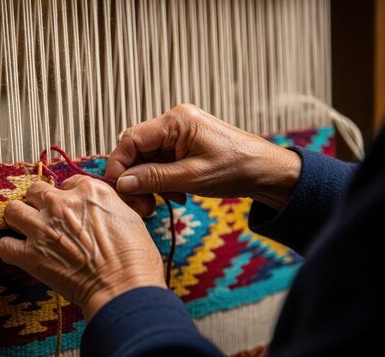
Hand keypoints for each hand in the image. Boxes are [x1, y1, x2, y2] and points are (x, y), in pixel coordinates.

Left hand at [0, 175, 165, 320]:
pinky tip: (21, 253)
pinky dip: (10, 249)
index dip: (67, 196)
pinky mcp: (30, 255)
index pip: (67, 182)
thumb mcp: (129, 216)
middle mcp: (62, 204)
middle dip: (38, 203)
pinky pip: (5, 245)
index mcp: (89, 191)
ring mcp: (43, 228)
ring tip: (27, 230)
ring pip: (12, 210)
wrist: (124, 288)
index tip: (69, 209)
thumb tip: (97, 211)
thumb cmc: (134, 259)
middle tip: (45, 217)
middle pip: (34, 191)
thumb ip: (107, 206)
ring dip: (18, 220)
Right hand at [106, 104, 301, 212]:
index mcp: (176, 121)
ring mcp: (179, 133)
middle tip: (144, 204)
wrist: (268, 172)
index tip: (121, 190)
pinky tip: (176, 194)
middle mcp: (174, 122)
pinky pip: (160, 162)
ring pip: (147, 158)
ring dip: (150, 182)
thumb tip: (122, 182)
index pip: (130, 139)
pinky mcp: (184, 144)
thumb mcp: (192, 178)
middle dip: (136, 178)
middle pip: (136, 150)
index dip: (119, 165)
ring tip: (169, 200)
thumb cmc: (237, 169)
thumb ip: (153, 179)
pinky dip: (162, 181)